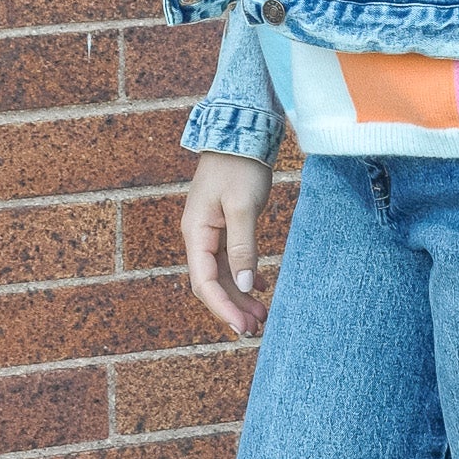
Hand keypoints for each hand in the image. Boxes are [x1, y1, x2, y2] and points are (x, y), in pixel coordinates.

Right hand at [182, 150, 273, 337]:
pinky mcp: (224, 222)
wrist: (240, 131)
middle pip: (212, 282)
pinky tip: (259, 283)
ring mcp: (211, 229)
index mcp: (196, 232)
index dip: (223, 308)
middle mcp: (199, 234)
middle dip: (233, 306)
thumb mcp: (242, 207)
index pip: (204, 282)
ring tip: (262, 313)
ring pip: (222, 272)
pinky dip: (243, 273)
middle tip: (258, 327)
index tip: (244, 327)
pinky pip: (229, 257)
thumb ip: (242, 247)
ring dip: (239, 293)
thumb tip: (242, 285)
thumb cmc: (240, 166)